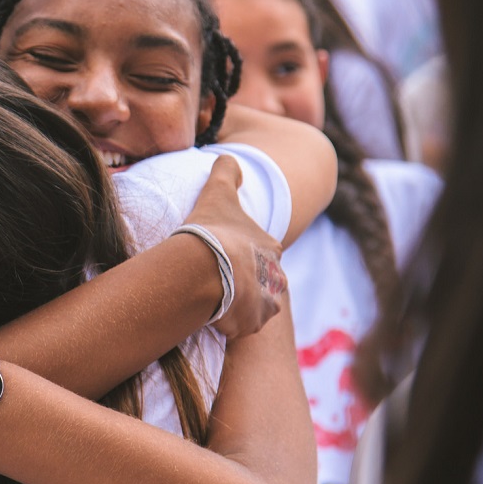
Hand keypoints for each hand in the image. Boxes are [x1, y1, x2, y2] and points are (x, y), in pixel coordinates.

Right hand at [184, 156, 286, 338]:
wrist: (207, 267)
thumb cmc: (212, 230)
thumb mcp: (218, 192)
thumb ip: (226, 172)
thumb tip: (229, 157)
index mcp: (271, 247)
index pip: (262, 252)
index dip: (242, 253)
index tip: (223, 256)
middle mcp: (276, 277)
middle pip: (263, 281)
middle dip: (246, 282)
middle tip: (218, 280)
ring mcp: (265, 303)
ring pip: (256, 306)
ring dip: (240, 305)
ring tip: (215, 301)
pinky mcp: (251, 325)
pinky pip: (242, 327)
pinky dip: (230, 324)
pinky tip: (212, 315)